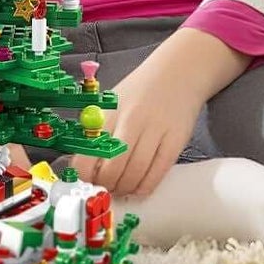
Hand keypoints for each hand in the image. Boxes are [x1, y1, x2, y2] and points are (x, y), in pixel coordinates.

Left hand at [67, 53, 206, 199]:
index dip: (86, 177)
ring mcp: (153, 131)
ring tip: (123, 190)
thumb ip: (100, 130)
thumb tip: (86, 164)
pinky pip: (158, 171)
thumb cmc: (141, 90)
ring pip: (135, 173)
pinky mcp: (175, 140)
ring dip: (127, 189)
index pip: (88, 154)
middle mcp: (129, 121)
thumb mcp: (112, 103)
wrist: (177, 72)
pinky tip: (141, 189)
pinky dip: (147, 186)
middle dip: (108, 187)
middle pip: (112, 169)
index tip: (88, 183)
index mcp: (108, 113)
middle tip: (108, 191)